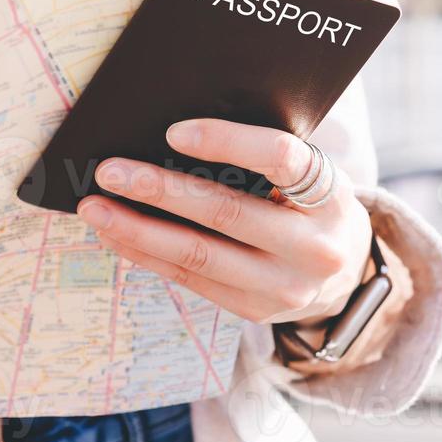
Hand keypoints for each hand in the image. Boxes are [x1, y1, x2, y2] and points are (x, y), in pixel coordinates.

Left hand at [76, 119, 371, 324]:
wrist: (344, 274)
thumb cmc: (311, 206)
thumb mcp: (311, 176)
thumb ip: (264, 157)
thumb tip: (172, 136)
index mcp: (331, 196)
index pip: (280, 159)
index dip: (227, 142)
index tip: (173, 132)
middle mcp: (313, 247)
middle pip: (227, 213)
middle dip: (160, 190)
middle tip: (110, 171)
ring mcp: (284, 286)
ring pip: (199, 255)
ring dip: (139, 229)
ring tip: (97, 208)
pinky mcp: (255, 309)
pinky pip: (191, 280)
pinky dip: (148, 255)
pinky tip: (118, 235)